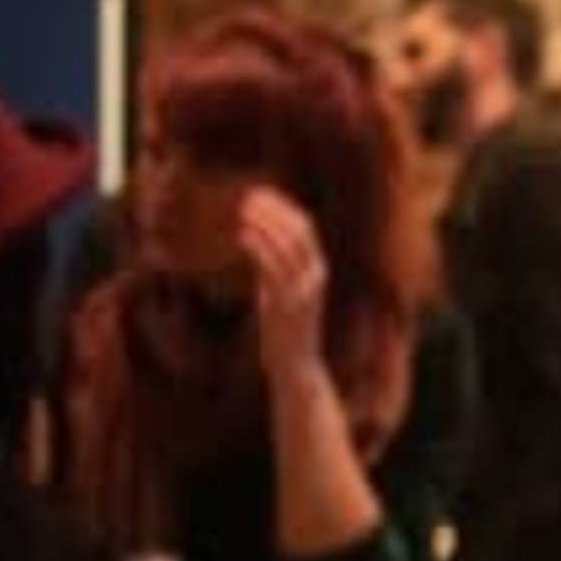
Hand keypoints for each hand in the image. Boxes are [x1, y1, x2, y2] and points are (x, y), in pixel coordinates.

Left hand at [239, 186, 327, 377]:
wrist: (295, 365)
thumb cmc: (284, 329)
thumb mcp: (281, 292)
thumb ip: (275, 269)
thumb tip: (257, 244)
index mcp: (318, 270)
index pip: (305, 228)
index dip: (283, 208)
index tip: (260, 195)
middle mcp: (315, 276)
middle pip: (299, 231)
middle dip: (275, 210)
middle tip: (249, 196)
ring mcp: (303, 289)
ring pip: (287, 245)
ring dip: (264, 224)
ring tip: (243, 211)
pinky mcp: (288, 302)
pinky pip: (273, 267)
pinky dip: (258, 247)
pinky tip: (242, 235)